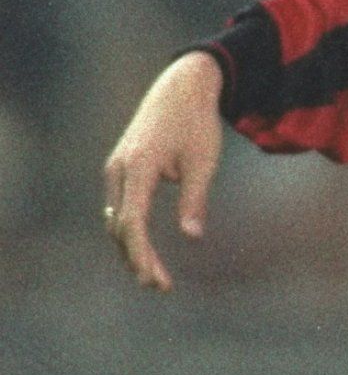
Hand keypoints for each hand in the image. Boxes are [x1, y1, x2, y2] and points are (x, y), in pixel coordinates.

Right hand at [102, 51, 226, 291]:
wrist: (181, 88)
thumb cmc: (196, 123)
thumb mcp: (203, 161)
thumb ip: (194, 199)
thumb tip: (193, 237)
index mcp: (138, 167)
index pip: (132, 222)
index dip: (141, 254)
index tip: (153, 279)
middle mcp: (119, 170)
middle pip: (120, 226)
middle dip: (137, 259)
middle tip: (160, 286)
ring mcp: (116, 168)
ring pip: (116, 219)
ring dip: (132, 248)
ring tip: (154, 275)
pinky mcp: (121, 168)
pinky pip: (120, 207)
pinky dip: (129, 230)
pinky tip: (144, 249)